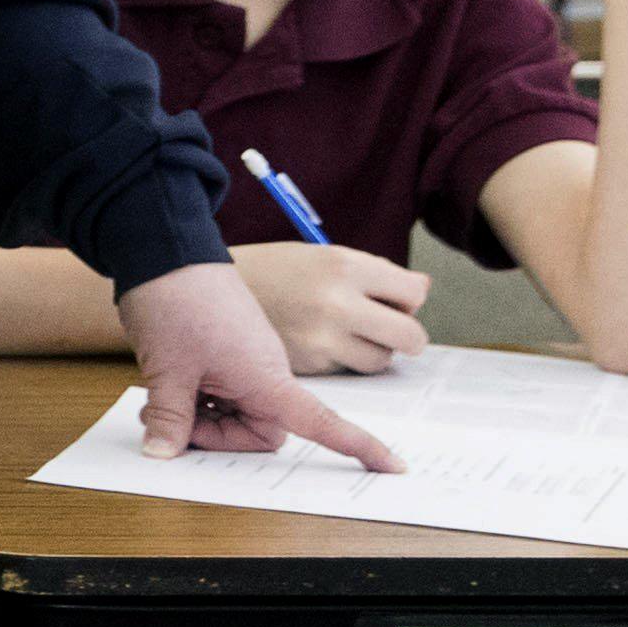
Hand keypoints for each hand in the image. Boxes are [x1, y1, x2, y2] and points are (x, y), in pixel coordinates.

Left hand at [115, 260, 399, 466]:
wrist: (164, 250)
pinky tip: (171, 379)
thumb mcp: (168, 371)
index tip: (395, 467)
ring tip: (164, 394)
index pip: (323, 422)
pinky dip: (201, 395)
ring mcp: (253, 358)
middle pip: (264, 428)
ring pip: (242, 411)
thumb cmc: (176, 304)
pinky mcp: (235, 348)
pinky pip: (229, 389)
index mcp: (268, 378)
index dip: (359, 446)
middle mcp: (269, 370)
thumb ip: (170, 419)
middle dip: (219, 433)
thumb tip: (162, 453)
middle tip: (169, 417)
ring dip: (205, 415)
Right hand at [242, 236, 433, 372]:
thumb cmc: (272, 270)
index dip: (407, 300)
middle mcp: (335, 303)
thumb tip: (422, 288)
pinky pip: (345, 370)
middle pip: (409, 336)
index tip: (396, 302)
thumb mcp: (323, 256)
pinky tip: (315, 342)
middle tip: (393, 331)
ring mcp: (319, 339)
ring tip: (345, 334)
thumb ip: (374, 273)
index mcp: (343, 266)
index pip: (413, 294)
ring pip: (379, 360)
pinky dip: (339, 361)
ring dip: (372, 351)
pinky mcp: (305, 365)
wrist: (204, 285)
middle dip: (406, 336)